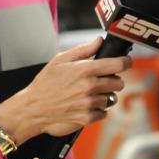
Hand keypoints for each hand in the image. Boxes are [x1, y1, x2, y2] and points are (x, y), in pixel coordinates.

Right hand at [0, 37, 130, 142]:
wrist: (33, 109)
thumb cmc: (45, 83)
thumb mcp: (60, 60)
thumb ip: (83, 50)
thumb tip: (100, 40)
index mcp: (85, 70)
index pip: (118, 64)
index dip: (125, 62)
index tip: (125, 63)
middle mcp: (90, 86)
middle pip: (119, 83)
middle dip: (113, 80)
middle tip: (101, 80)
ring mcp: (89, 103)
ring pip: (111, 98)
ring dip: (103, 96)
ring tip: (88, 95)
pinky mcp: (87, 118)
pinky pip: (103, 113)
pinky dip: (97, 110)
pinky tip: (85, 106)